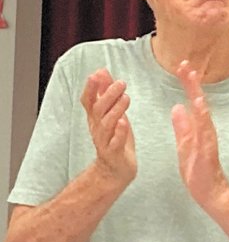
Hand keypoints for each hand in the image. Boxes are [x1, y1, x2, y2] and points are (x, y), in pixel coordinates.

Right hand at [79, 69, 136, 185]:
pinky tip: (124, 123)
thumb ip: (106, 93)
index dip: (91, 88)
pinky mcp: (114, 153)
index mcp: (96, 118)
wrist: (115, 170)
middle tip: (121, 83)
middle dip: (108, 95)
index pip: (88, 100)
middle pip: (98, 110)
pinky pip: (114, 143)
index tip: (96, 74)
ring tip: (126, 98)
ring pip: (106, 124)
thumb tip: (102, 71)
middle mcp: (97, 128)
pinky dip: (119, 132)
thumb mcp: (112, 112)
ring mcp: (104, 141)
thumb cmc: (115, 137)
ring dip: (116, 110)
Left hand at [171, 61, 228, 207]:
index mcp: (197, 127)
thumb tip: (177, 107)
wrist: (208, 191)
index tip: (181, 66)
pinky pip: (205, 129)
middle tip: (184, 64)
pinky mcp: (207, 148)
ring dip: (197, 94)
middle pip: (198, 101)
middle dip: (191, 82)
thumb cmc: (197, 170)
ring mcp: (207, 138)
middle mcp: (204, 128)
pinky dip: (203, 115)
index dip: (187, 84)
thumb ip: (182, 126)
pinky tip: (199, 104)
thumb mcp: (184, 144)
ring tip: (192, 78)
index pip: (192, 101)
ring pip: (202, 111)